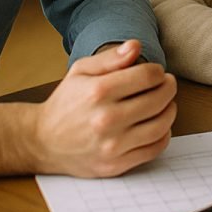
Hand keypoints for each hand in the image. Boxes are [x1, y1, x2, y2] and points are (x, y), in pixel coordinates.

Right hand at [33, 40, 176, 176]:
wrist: (42, 142)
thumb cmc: (66, 102)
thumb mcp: (81, 71)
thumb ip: (111, 57)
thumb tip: (136, 46)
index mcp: (98, 92)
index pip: (148, 76)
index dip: (158, 71)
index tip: (156, 72)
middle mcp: (106, 119)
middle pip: (159, 99)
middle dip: (168, 87)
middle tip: (166, 84)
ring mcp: (111, 145)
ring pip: (161, 124)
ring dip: (170, 110)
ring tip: (165, 103)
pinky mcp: (115, 165)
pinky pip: (154, 149)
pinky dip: (163, 134)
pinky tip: (158, 124)